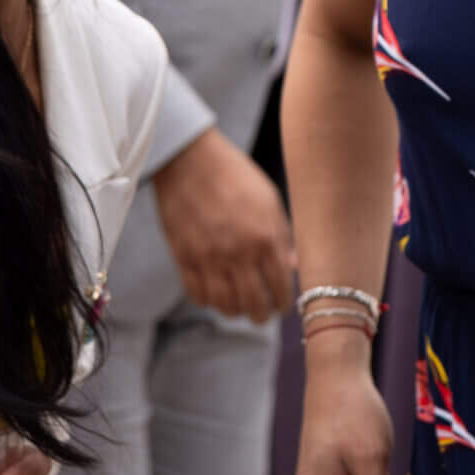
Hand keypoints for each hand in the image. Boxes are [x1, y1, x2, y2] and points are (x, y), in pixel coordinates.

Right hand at [153, 128, 294, 320]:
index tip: (282, 304)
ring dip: (236, 311)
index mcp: (266, 238)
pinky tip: (215, 293)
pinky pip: (198, 295)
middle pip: (254, 305)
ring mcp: (209, 258)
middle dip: (262, 314)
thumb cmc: (235, 176)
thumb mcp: (269, 201)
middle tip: (262, 313)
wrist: (189, 159)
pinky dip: (208, 300)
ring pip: (226, 306)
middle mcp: (239, 253)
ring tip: (239, 306)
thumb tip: (291, 267)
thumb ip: (282, 237)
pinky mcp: (184, 258)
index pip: (281, 288)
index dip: (283, 303)